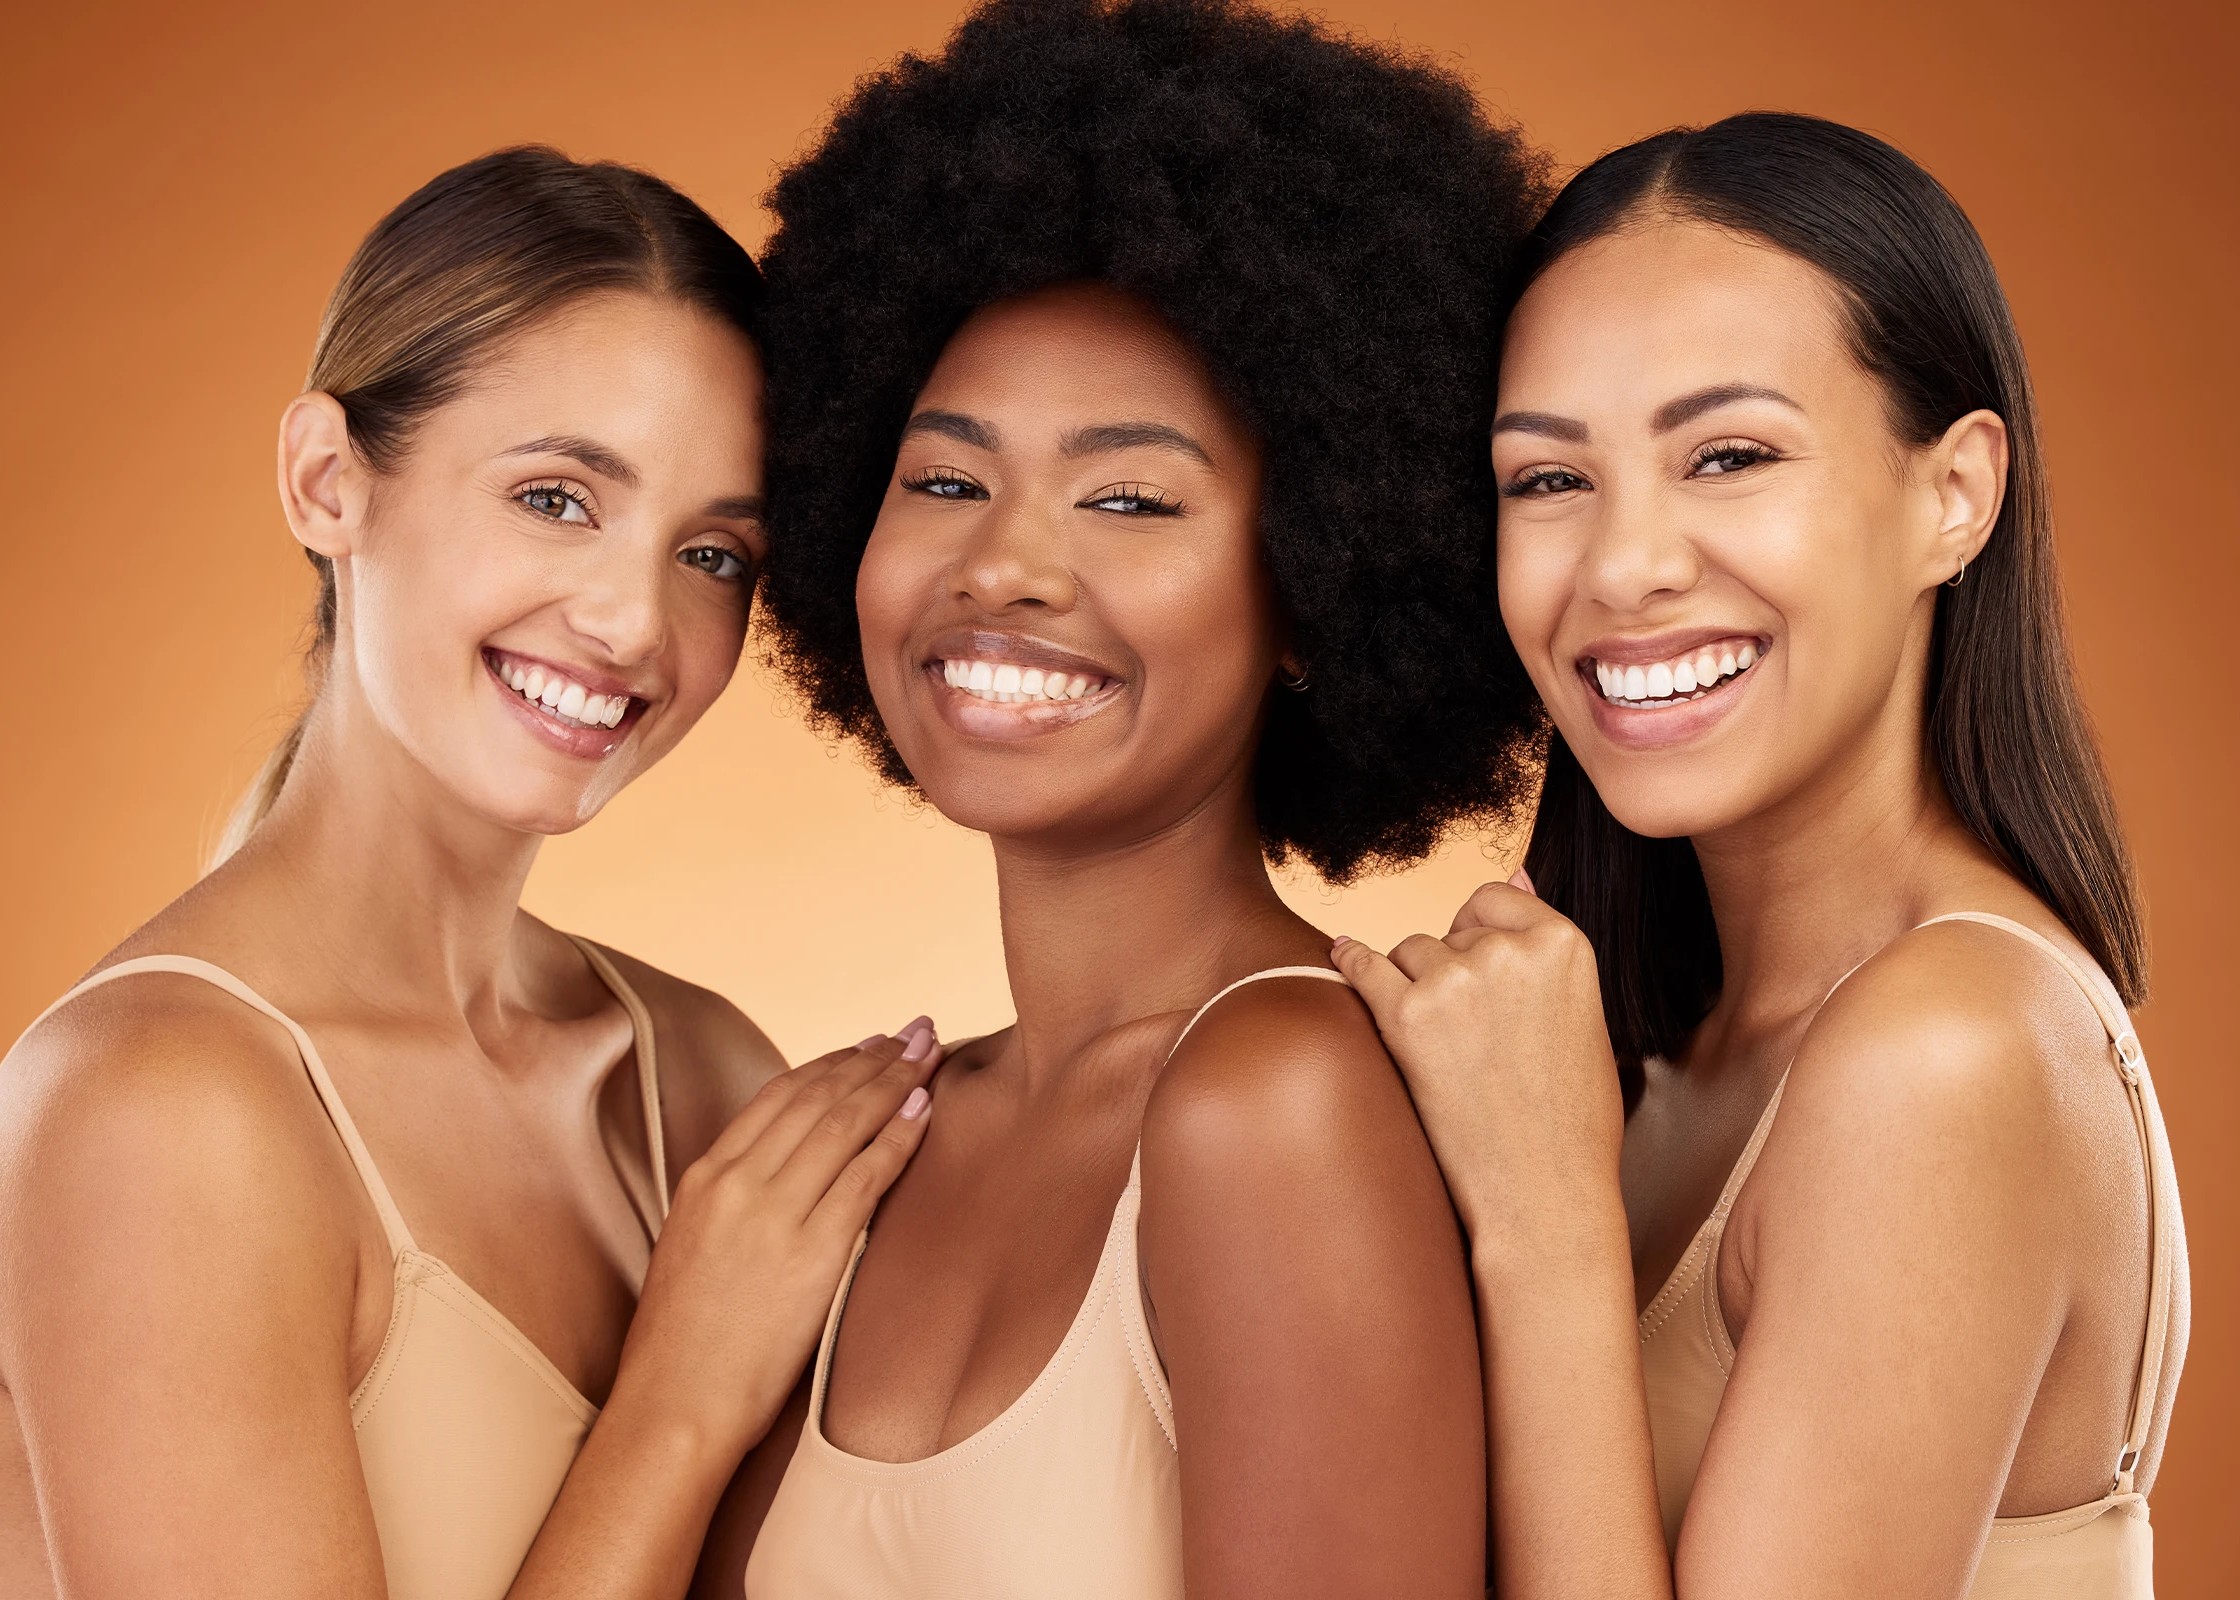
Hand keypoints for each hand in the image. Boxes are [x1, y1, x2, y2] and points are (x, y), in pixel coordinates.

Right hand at [606, 1021, 938, 1465]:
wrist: (675, 1403)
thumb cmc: (685, 1344)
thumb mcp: (692, 1247)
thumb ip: (731, 1203)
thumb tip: (779, 1178)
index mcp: (706, 1176)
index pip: (778, 1097)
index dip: (829, 1063)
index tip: (865, 1045)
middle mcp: (738, 1181)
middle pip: (817, 1096)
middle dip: (872, 1057)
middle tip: (913, 1031)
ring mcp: (774, 1213)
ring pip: (845, 1122)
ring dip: (894, 1080)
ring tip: (929, 1053)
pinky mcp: (811, 1250)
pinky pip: (866, 1175)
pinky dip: (900, 1136)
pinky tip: (926, 1110)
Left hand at [1332, 873, 1624, 1273]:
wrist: (1544, 1195)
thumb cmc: (1570, 1118)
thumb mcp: (1584, 1017)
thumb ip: (1545, 946)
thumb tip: (1515, 869)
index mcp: (1564, 944)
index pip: (1494, 898)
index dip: (1480, 936)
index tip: (1481, 979)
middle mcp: (1509, 951)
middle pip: (1448, 931)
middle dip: (1449, 969)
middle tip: (1468, 1037)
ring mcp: (1455, 980)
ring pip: (1408, 952)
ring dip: (1412, 987)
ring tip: (1445, 1051)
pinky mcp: (1406, 1016)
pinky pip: (1362, 965)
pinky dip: (1350, 963)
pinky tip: (1340, 958)